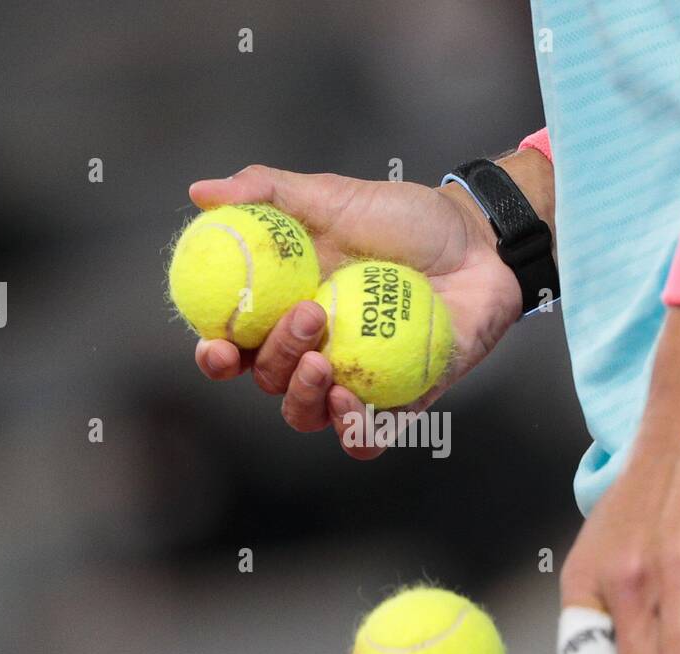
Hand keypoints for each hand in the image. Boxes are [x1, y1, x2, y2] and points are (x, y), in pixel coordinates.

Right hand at [188, 164, 527, 458]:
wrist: (478, 241)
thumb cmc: (406, 218)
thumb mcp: (333, 196)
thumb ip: (268, 193)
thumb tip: (201, 191)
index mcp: (286, 310)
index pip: (236, 345)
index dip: (216, 355)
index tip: (217, 345)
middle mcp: (314, 351)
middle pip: (269, 380)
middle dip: (275, 358)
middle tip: (309, 317)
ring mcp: (356, 380)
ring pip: (307, 415)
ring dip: (304, 399)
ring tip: (324, 362)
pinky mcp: (402, 402)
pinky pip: (368, 438)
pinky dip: (354, 433)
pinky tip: (353, 407)